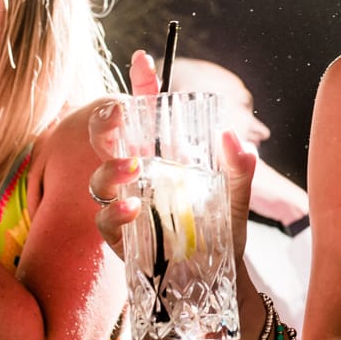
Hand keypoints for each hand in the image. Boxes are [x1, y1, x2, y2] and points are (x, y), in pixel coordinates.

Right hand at [86, 51, 257, 266]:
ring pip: (101, 177)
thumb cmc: (222, 233)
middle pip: (111, 140)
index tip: (143, 58)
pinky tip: (132, 209)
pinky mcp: (121, 237)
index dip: (143, 85)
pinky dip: (115, 212)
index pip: (149, 115)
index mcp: (167, 158)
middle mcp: (142, 177)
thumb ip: (239, 170)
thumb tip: (234, 137)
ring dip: (111, 168)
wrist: (218, 281)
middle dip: (107, 122)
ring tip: (132, 169)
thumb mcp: (237, 198)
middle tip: (119, 114)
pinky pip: (105, 219)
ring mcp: (127, 204)